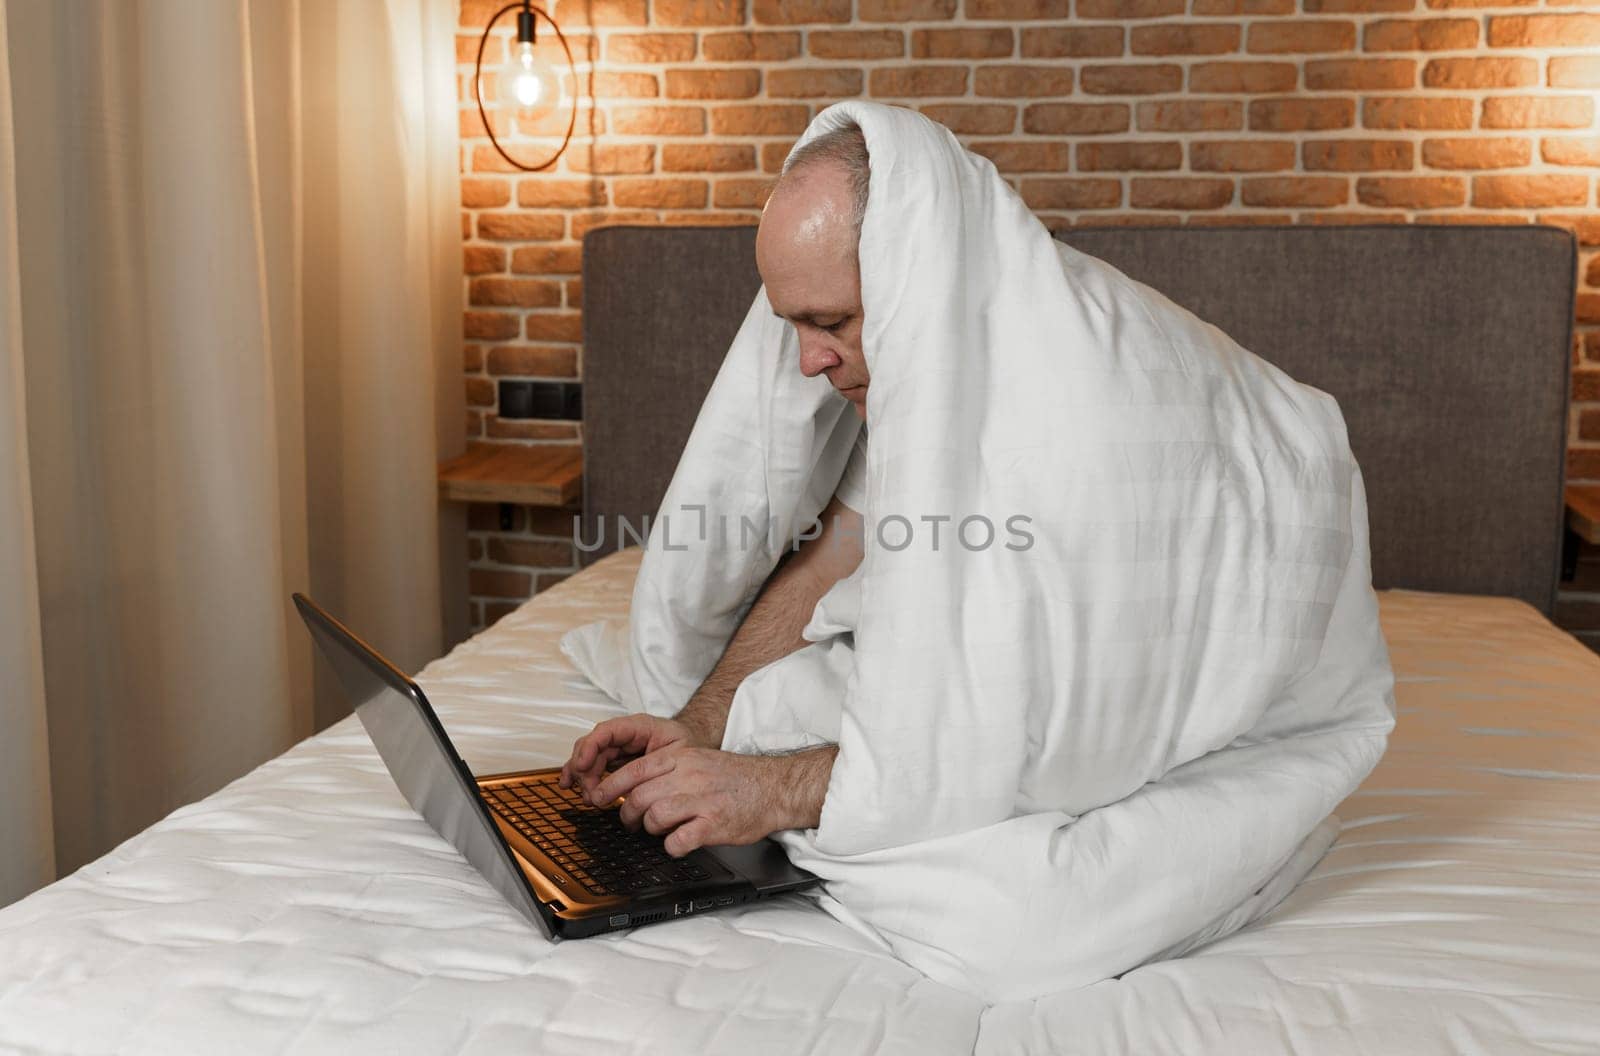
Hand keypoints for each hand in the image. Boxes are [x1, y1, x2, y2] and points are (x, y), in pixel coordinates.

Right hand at [558, 714, 705, 799]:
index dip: (589, 747)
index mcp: (639, 726)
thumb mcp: (679, 753)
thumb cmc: (691, 748)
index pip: (607, 731)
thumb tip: (632, 782)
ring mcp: (619, 748)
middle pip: (593, 746)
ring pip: (590, 757)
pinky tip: (572, 787)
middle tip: (591, 795)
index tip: (581, 765)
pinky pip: (594, 766)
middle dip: (585, 770)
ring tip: (585, 797)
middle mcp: (625, 735)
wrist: (698, 752)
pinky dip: (582, 777)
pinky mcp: (617, 761)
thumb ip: (656, 763)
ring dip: (581, 776)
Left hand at [590, 745, 835, 856]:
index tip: (597, 798)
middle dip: (627, 815)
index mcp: (682, 758)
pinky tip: (679, 842)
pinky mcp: (713, 824)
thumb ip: (668, 769)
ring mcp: (701, 801)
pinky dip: (672, 846)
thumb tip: (633, 785)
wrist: (773, 788)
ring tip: (660, 830)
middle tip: (631, 822)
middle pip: (638, 797)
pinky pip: (678, 841)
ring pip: (654, 818)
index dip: (610, 787)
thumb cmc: (734, 778)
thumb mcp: (698, 760)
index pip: (634, 771)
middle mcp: (689, 776)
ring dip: (650, 829)